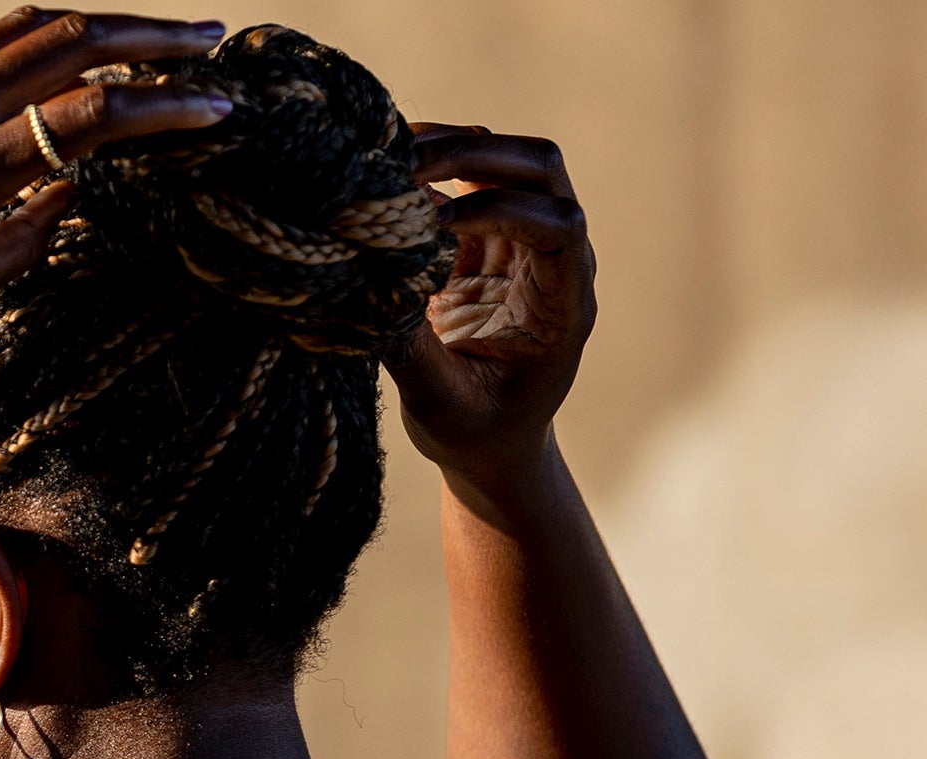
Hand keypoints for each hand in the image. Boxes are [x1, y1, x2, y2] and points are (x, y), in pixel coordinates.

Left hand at [0, 9, 231, 336]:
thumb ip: (23, 244)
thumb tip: (74, 194)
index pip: (93, 118)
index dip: (166, 109)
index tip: (218, 108)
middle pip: (75, 44)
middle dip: (154, 39)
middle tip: (213, 41)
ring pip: (33, 26)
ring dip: (105, 22)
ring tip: (159, 32)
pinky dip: (45, 35)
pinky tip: (76, 44)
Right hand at [384, 126, 597, 486]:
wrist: (489, 440)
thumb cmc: (476, 433)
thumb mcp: (442, 408)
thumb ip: (411, 352)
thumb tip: (363, 292)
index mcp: (563, 304)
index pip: (558, 227)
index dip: (502, 211)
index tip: (438, 229)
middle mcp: (553, 258)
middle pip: (540, 169)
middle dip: (475, 155)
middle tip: (403, 164)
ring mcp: (521, 240)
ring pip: (503, 159)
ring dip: (448, 148)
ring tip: (383, 156)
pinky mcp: (485, 236)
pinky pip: (463, 179)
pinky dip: (425, 165)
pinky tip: (378, 172)